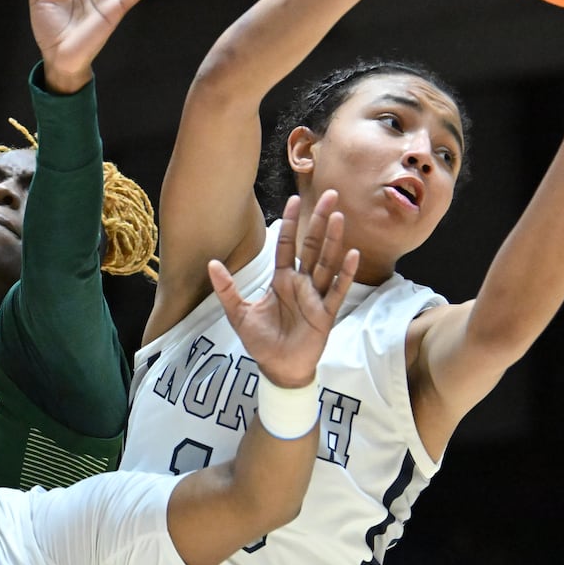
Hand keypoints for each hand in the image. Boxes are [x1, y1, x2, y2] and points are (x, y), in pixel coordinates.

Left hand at [208, 191, 357, 387]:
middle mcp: (301, 283)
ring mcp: (315, 296)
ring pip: (326, 263)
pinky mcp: (325, 314)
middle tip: (329, 195)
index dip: (291, 222)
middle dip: (319, 221)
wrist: (277, 369)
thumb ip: (227, 289)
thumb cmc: (261, 341)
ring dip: (332, 241)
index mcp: (282, 279)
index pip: (288, 244)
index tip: (295, 199)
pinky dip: (344, 273)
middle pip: (312, 246)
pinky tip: (351, 254)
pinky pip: (336, 290)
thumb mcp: (238, 313)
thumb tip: (211, 263)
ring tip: (338, 217)